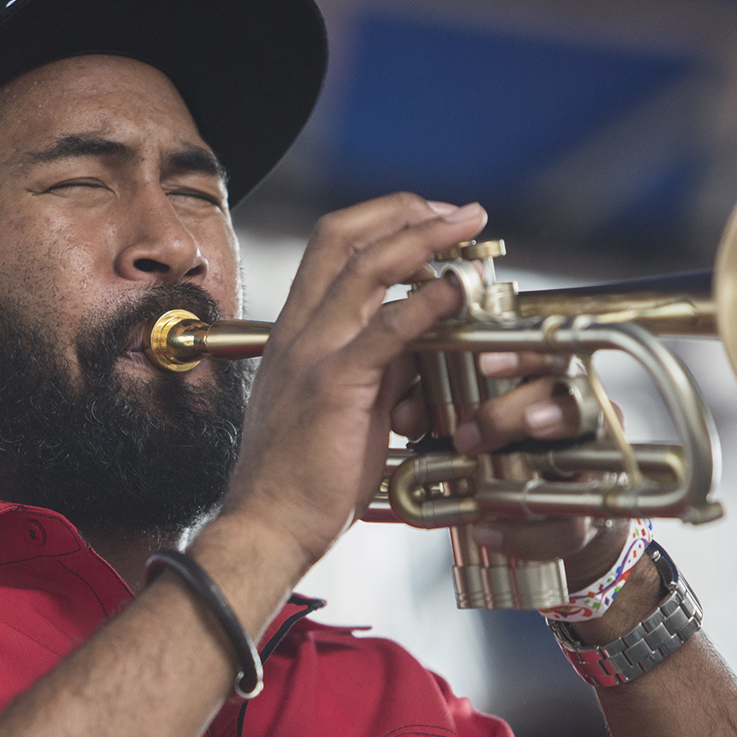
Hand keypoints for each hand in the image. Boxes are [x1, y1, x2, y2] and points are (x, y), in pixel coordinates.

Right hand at [213, 193, 483, 578]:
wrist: (266, 526)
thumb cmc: (301, 479)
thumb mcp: (347, 407)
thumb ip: (379, 368)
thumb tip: (422, 347)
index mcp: (297, 333)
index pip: (332, 247)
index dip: (385, 221)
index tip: (432, 221)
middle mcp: (300, 331)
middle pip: (344, 236)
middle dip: (407, 211)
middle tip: (458, 213)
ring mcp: (315, 354)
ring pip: (366, 266)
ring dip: (426, 239)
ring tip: (470, 231)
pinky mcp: (336, 385)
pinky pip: (386, 329)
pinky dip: (428, 301)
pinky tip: (458, 290)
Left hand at [390, 350, 626, 582]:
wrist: (551, 515)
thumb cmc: (509, 454)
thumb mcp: (476, 424)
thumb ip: (439, 410)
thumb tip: (405, 414)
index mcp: (556, 384)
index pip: (551, 357)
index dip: (523, 357)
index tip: (484, 365)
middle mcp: (585, 419)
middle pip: (568, 402)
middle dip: (516, 415)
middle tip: (469, 436)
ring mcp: (594, 468)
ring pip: (583, 461)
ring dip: (529, 482)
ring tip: (491, 483)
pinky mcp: (589, 518)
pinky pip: (565, 528)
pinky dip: (521, 534)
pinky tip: (484, 532)